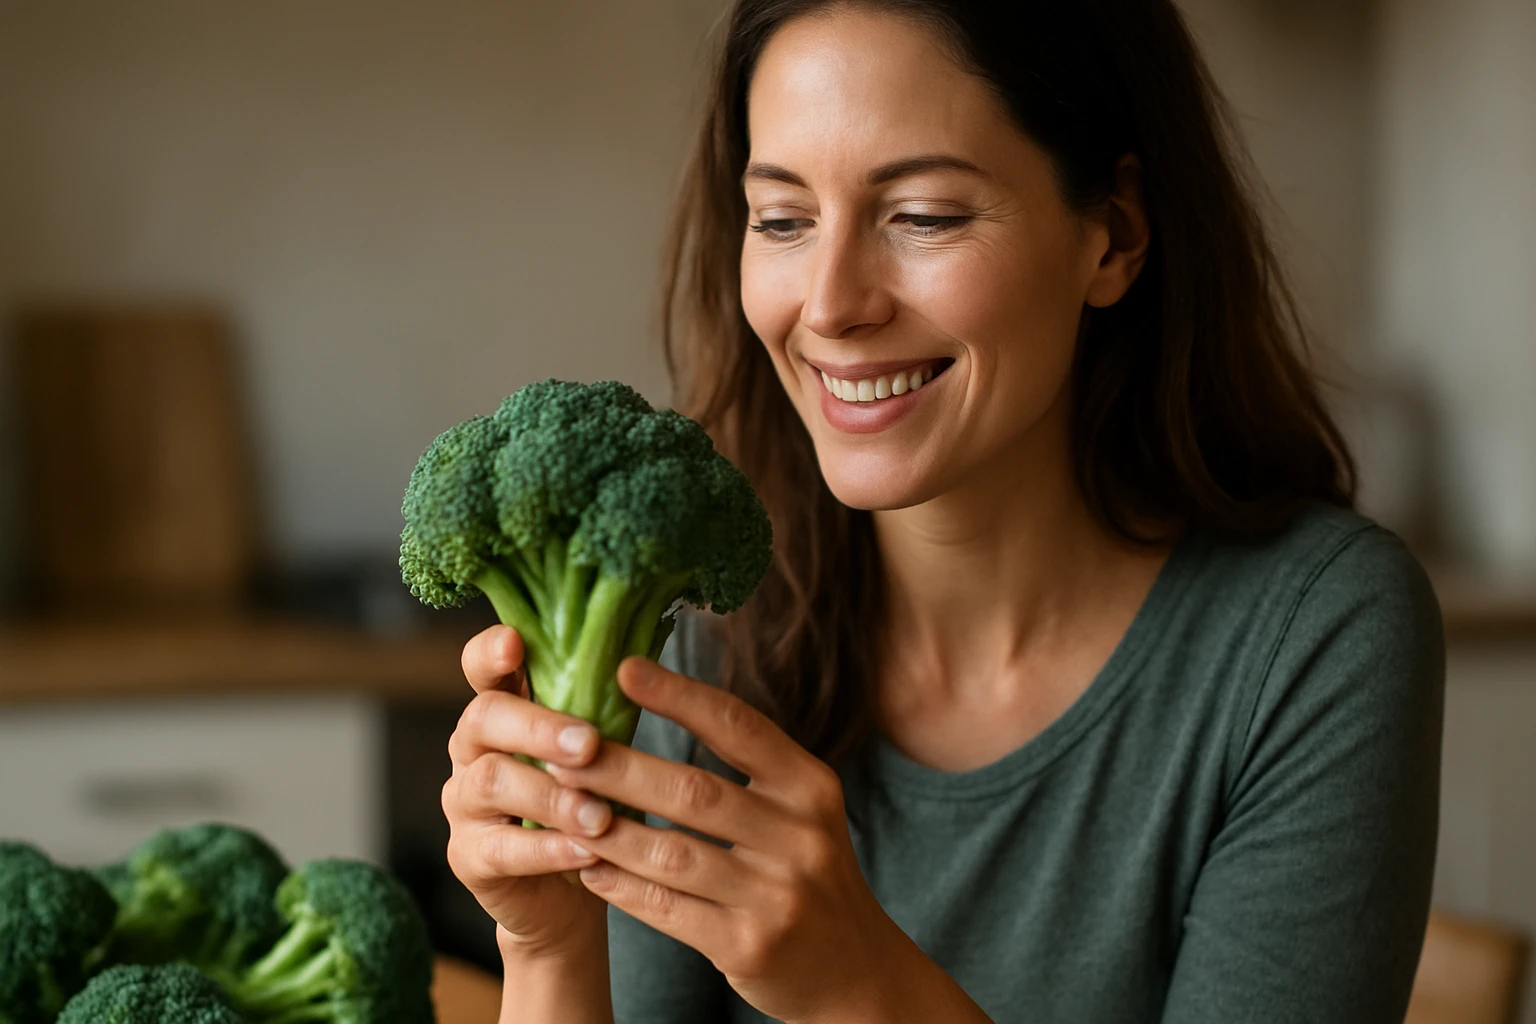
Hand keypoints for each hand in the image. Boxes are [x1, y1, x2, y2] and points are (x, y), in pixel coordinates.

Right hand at [442, 625, 617, 959]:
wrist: (569, 895)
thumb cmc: (590, 802)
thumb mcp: (599, 753)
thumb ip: (603, 714)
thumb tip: (644, 670)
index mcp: (504, 710)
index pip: (481, 666)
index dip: (491, 651)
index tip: (515, 643)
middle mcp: (472, 749)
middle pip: (483, 717)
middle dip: (537, 727)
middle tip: (588, 745)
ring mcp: (463, 803)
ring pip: (489, 782)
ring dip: (550, 797)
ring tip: (600, 815)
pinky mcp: (467, 857)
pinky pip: (501, 849)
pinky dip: (548, 850)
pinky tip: (588, 852)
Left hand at [546, 656, 910, 1023]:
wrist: (853, 971)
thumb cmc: (807, 874)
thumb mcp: (802, 810)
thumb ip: (748, 767)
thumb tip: (664, 703)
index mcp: (810, 786)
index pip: (738, 727)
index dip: (679, 696)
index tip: (624, 670)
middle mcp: (800, 835)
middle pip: (691, 790)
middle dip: (617, 769)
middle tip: (562, 752)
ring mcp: (777, 894)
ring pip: (670, 853)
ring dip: (607, 831)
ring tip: (561, 810)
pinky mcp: (750, 946)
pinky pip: (667, 909)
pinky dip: (620, 886)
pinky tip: (587, 868)